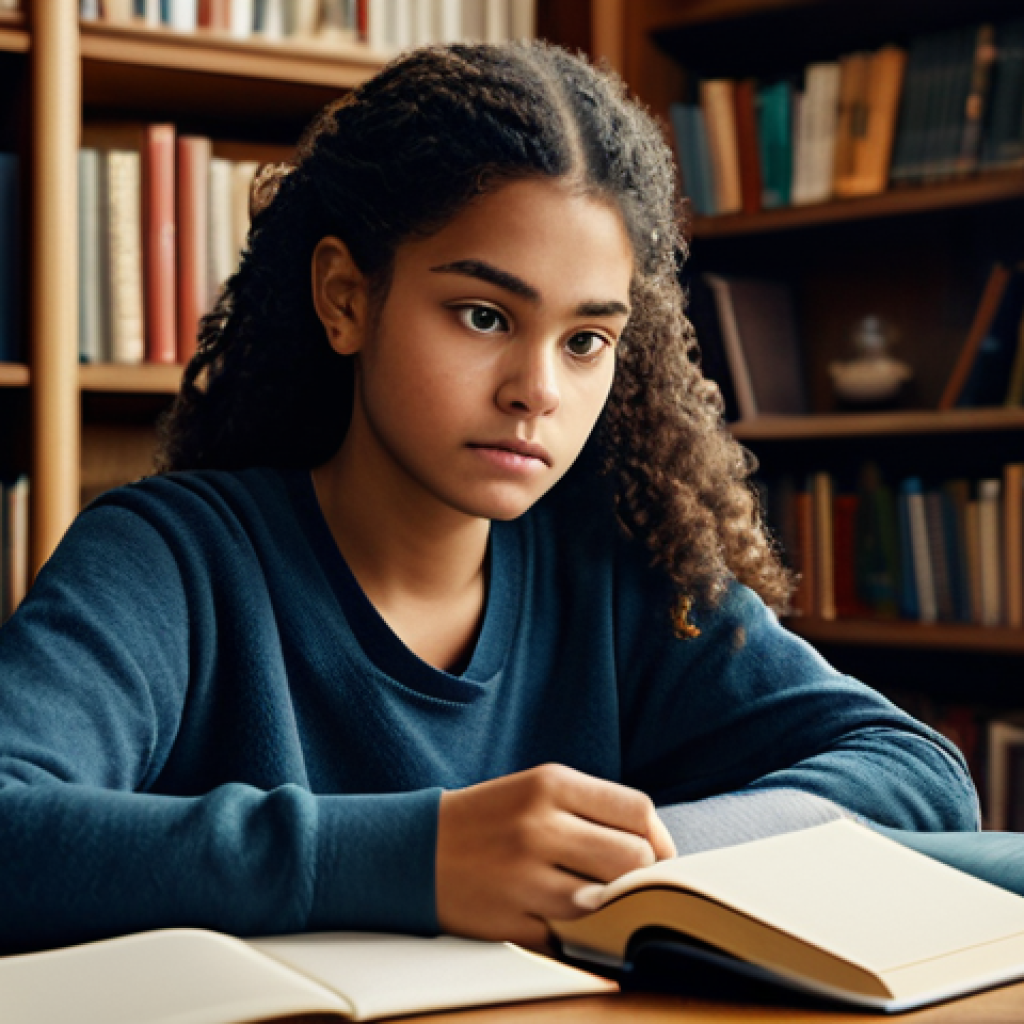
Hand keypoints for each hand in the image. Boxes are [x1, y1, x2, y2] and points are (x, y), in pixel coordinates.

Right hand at [435, 763, 676, 951]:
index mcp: (549, 783)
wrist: (413, 850)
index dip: (656, 837)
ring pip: (608, 901)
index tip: (653, 854)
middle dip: (637, 875)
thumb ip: (594, 808)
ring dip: (610, 906)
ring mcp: (524, 876)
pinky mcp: (513, 920)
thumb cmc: (490, 819)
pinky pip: (573, 936)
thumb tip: (657, 847)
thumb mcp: (537, 789)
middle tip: (620, 880)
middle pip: (633, 858)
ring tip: (592, 899)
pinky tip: (562, 919)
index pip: (636, 810)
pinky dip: (578, 935)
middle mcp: (538, 825)